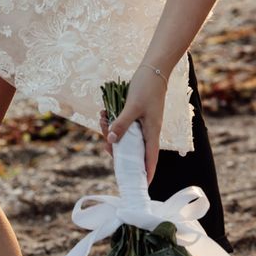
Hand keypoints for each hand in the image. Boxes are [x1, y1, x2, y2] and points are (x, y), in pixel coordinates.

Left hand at [101, 67, 166, 184]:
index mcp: (152, 132)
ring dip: (113, 132)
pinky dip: (115, 122)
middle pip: (134, 150)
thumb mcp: (132, 106)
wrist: (153, 68)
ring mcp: (143, 123)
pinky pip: (125, 125)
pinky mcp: (138, 115)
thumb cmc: (146, 87)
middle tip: (104, 142)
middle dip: (117, 149)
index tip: (141, 186)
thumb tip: (111, 141)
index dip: (146, 173)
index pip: (150, 159)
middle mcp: (148, 130)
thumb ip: (122, 124)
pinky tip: (105, 113)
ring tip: (102, 119)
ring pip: (126, 137)